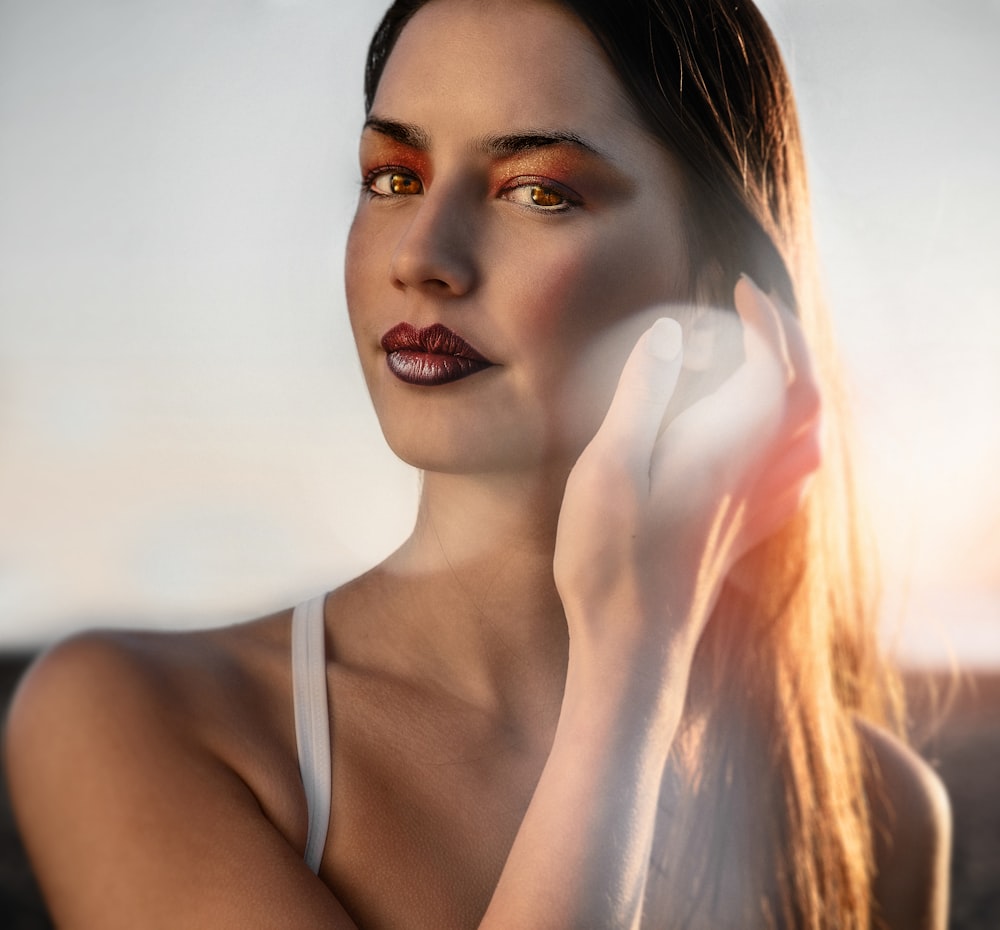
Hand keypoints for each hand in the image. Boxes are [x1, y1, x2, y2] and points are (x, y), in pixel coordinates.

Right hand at [553, 276, 821, 661]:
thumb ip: (642, 396)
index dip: (765, 321)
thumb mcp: (610, 467)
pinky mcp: (744, 533)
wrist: (633, 644)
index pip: (775, 367)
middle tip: (756, 318)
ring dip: (797, 389)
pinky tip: (771, 443)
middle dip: (789, 346)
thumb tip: (666, 335)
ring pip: (806, 437)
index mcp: (726, 450)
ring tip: (766, 365)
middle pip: (806, 398)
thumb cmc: (612, 560)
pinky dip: (793, 440)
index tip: (737, 291)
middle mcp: (755, 476)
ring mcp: (755, 509)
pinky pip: (793, 476)